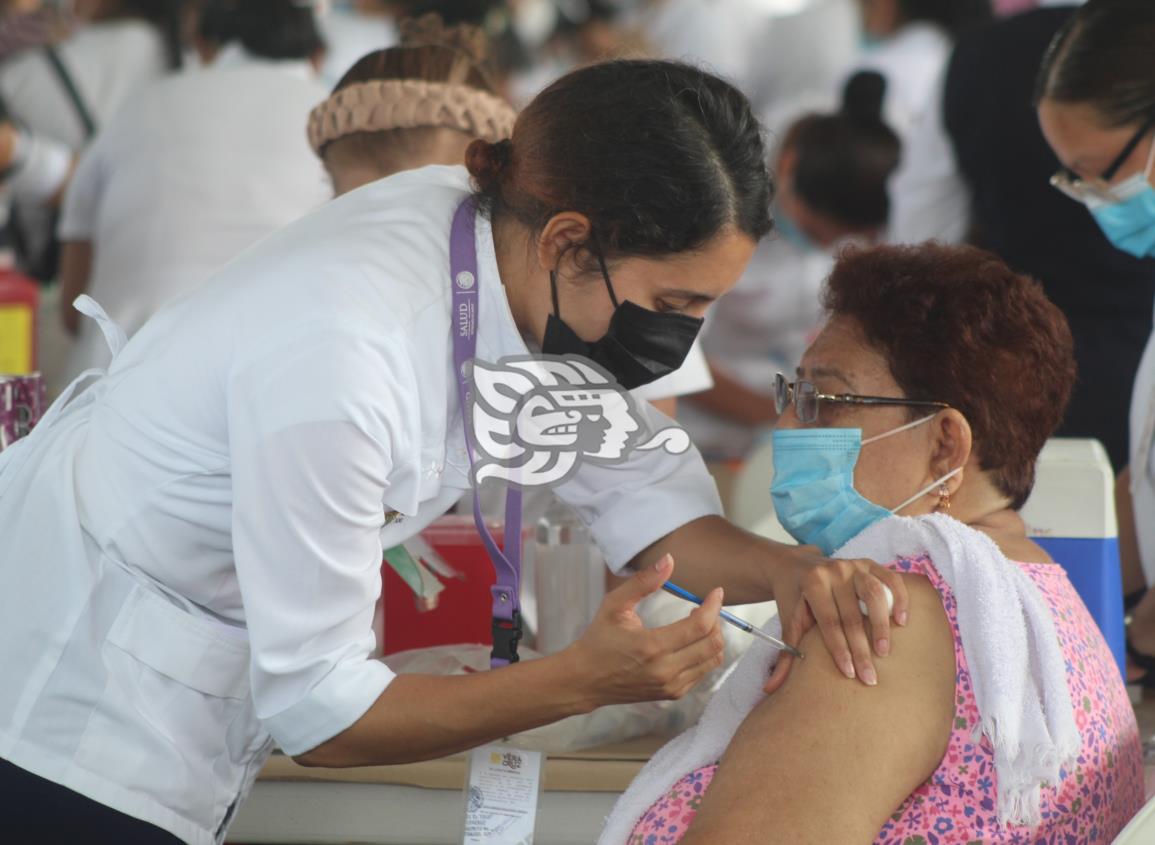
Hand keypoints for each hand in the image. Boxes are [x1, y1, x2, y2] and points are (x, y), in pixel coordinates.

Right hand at [564, 554, 725, 707]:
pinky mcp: (672, 694)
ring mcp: (671, 686)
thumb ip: (643, 582)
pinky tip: (693, 641)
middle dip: (717, 620)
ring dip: (714, 638)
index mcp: (652, 646)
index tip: (716, 592)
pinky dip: (705, 654)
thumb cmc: (598, 640)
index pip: (699, 626)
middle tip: (708, 606)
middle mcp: (665, 670)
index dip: (713, 606)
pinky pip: (703, 672)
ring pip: (713, 660)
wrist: (585, 680)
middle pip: (712, 644)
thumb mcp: (614, 605)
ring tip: (701, 622)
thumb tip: (668, 561)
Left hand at [764, 548, 906, 693]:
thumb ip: (785, 654)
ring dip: (881, 625)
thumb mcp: (789, 622)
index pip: (829, 621)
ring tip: (884, 652)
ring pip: (874, 594)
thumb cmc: (795, 599)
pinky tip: (902, 621)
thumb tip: (771, 689)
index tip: (849, 674)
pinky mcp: (870, 563)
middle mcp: (834, 571)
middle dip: (861, 649)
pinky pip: (891, 579)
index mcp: (812, 583)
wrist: (796, 565)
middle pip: (852, 615)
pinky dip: (899, 598)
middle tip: (869, 677)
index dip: (839, 649)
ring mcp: (854, 565)